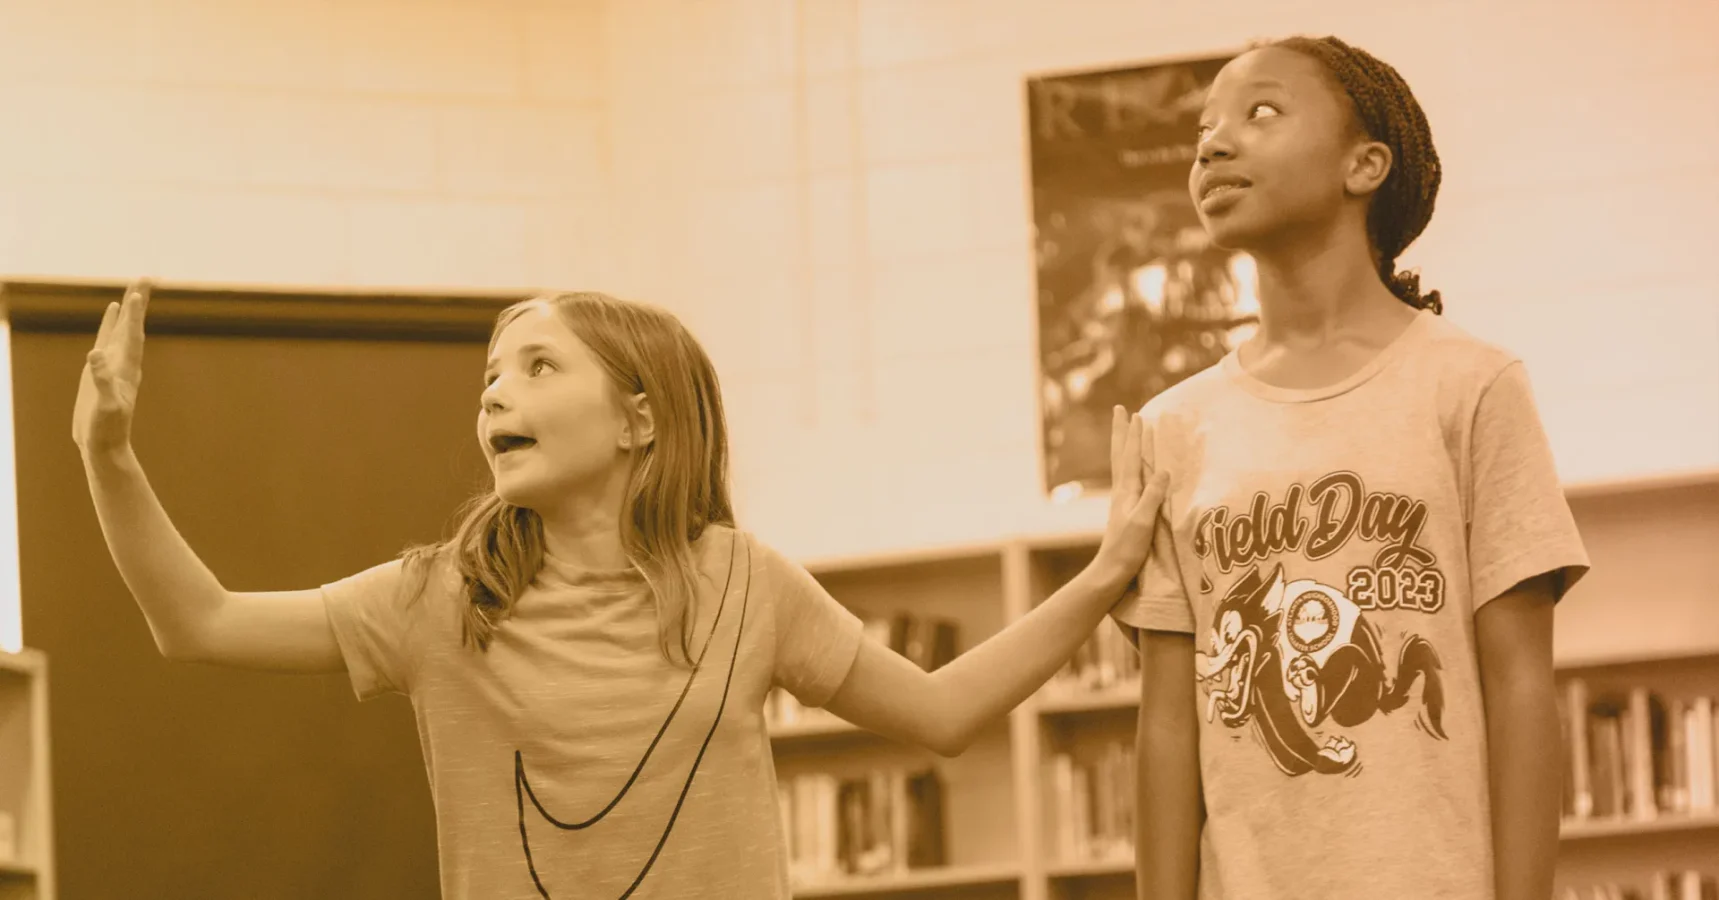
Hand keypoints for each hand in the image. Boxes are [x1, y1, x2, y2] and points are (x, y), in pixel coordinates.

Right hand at [73, 280, 151, 456]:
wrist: (104, 445)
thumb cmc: (106, 429)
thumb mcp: (105, 406)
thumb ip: (102, 381)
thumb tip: (96, 355)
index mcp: (126, 370)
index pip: (132, 336)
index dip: (134, 315)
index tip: (137, 293)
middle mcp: (124, 363)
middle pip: (133, 327)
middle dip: (138, 303)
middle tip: (146, 277)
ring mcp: (114, 364)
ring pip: (123, 330)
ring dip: (128, 311)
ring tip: (132, 290)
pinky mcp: (102, 368)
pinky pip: (108, 339)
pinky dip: (110, 324)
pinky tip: (111, 314)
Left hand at [1091, 405, 1168, 590]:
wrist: (1111, 571)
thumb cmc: (1127, 548)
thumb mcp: (1142, 521)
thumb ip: (1152, 496)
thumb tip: (1162, 469)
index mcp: (1126, 491)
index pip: (1130, 457)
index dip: (1134, 436)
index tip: (1137, 413)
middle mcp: (1121, 491)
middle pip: (1120, 454)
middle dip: (1121, 432)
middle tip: (1120, 410)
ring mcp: (1122, 500)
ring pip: (1122, 464)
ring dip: (1124, 444)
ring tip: (1127, 430)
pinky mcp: (1126, 510)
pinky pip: (1129, 477)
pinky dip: (1131, 464)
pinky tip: (1135, 468)